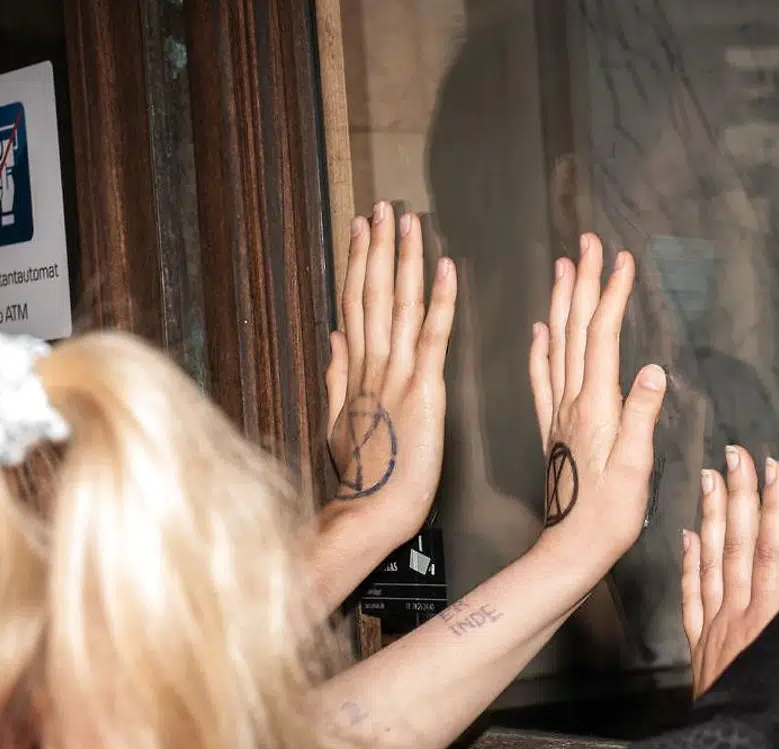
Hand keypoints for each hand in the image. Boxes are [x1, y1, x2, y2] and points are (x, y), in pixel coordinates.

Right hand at [325, 204, 455, 536]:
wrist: (373, 511)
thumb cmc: (366, 475)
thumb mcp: (341, 422)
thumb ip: (338, 377)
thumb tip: (333, 337)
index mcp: (358, 370)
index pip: (357, 303)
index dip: (359, 262)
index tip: (361, 228)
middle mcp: (373, 364)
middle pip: (372, 293)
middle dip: (377, 247)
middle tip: (381, 207)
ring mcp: (395, 375)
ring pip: (398, 305)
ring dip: (403, 260)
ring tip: (406, 221)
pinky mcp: (422, 390)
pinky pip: (432, 337)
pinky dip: (438, 301)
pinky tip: (445, 269)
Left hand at [529, 234, 667, 560]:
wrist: (570, 549)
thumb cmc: (608, 515)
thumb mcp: (635, 467)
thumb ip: (641, 416)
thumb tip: (653, 370)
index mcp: (594, 405)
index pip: (602, 336)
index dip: (611, 294)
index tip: (621, 259)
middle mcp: (572, 401)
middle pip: (576, 329)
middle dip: (584, 281)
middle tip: (588, 242)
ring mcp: (558, 412)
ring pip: (558, 344)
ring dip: (562, 302)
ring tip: (565, 266)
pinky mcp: (552, 428)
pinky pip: (542, 378)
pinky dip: (542, 347)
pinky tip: (541, 329)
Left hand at [682, 447, 778, 697]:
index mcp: (775, 620)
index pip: (773, 550)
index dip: (774, 506)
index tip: (772, 469)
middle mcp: (744, 617)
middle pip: (740, 546)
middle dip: (738, 496)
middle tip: (733, 454)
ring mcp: (719, 630)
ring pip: (713, 562)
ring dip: (712, 516)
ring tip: (709, 478)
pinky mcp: (703, 650)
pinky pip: (694, 598)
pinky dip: (690, 563)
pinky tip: (688, 535)